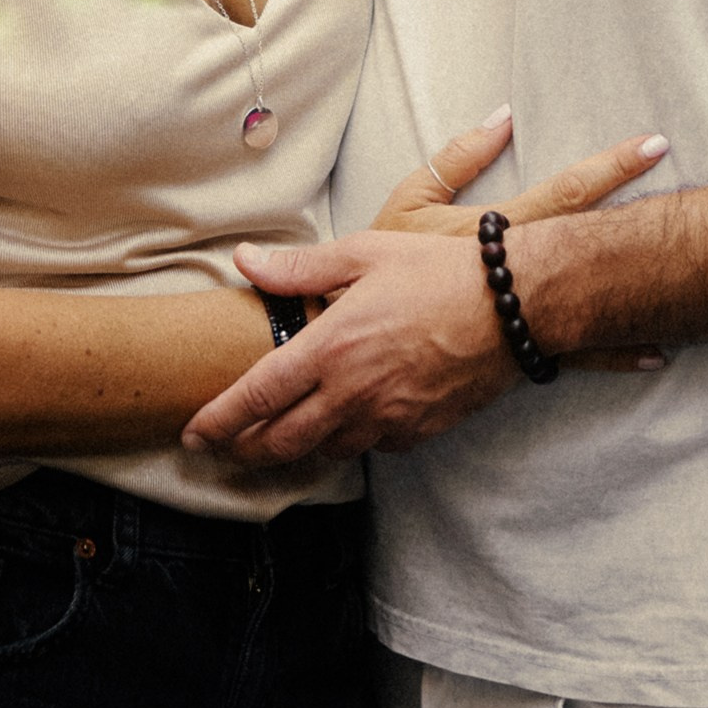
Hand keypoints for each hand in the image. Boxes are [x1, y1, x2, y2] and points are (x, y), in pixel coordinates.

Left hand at [187, 114, 672, 466]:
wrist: (515, 305)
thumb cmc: (439, 271)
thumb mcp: (364, 253)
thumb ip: (298, 269)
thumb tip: (244, 262)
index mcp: (329, 347)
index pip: (254, 399)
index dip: (217, 422)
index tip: (192, 434)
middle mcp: (351, 393)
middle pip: (279, 443)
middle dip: (243, 450)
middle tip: (224, 448)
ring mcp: (386, 418)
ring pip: (321, 453)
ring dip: (290, 453)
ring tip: (271, 445)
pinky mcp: (417, 431)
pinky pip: (368, 449)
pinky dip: (344, 444)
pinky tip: (339, 429)